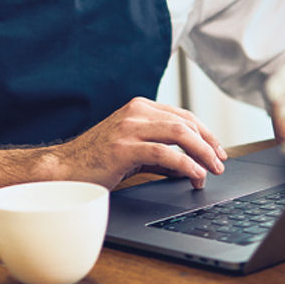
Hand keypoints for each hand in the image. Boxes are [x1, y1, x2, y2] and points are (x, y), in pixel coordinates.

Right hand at [49, 97, 226, 188]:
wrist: (64, 169)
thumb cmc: (96, 161)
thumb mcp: (133, 149)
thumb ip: (160, 153)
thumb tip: (190, 166)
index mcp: (138, 107)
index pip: (183, 115)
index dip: (205, 133)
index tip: (218, 150)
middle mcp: (135, 112)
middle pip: (186, 122)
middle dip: (209, 144)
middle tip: (220, 162)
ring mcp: (129, 128)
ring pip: (180, 134)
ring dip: (202, 153)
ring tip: (212, 170)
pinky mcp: (124, 148)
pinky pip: (165, 154)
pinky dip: (185, 165)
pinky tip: (194, 176)